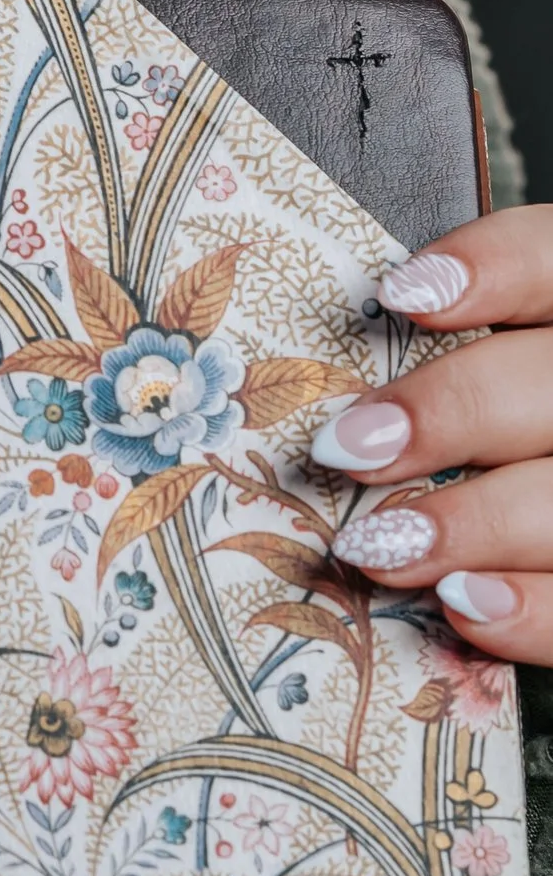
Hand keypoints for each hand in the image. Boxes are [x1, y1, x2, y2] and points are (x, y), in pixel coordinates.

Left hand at [322, 214, 552, 658]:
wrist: (552, 517)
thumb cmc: (503, 428)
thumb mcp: (496, 369)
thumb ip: (444, 360)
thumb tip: (343, 386)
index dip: (487, 267)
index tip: (396, 294)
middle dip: (450, 413)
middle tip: (348, 448)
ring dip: (469, 524)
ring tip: (373, 545)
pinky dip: (529, 608)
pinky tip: (459, 601)